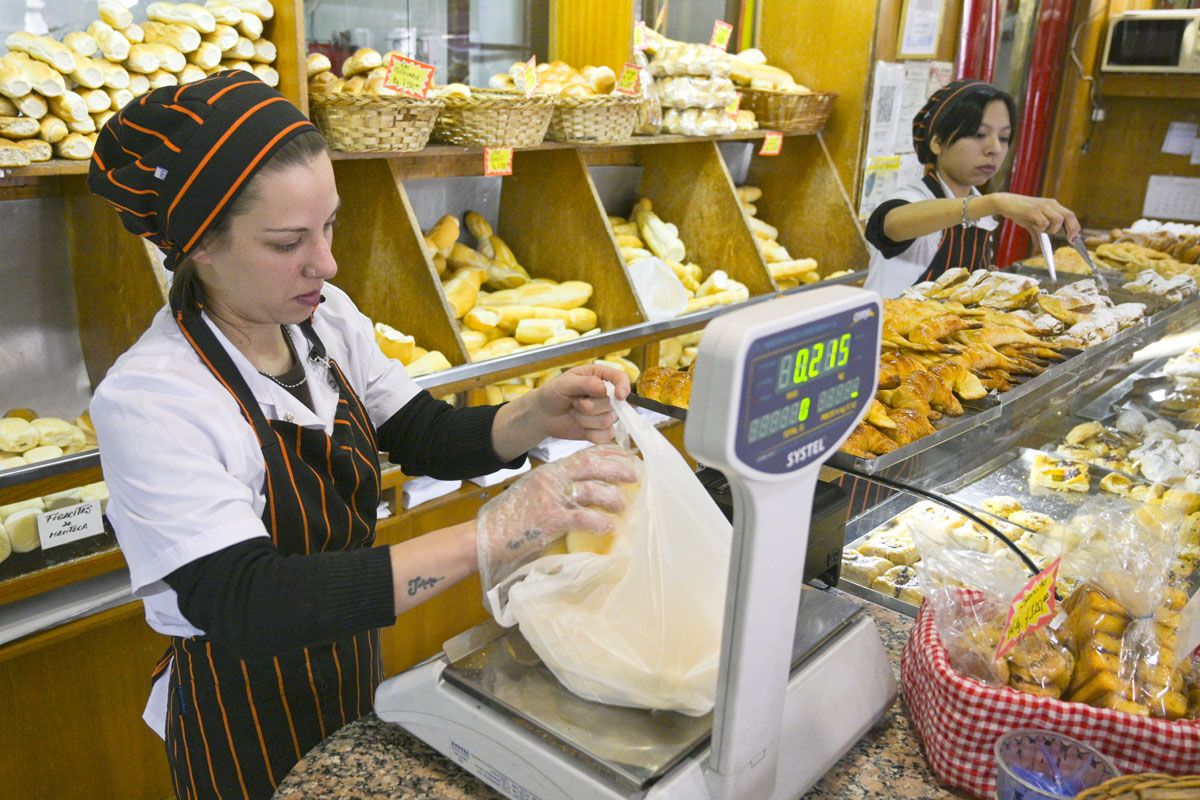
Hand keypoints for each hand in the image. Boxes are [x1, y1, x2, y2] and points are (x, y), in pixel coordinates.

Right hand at [477, 444, 642, 565]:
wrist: (487, 535)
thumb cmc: (511, 518)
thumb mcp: (532, 492)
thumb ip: (554, 487)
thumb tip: (581, 490)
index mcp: (548, 471)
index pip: (582, 456)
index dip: (606, 454)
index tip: (625, 455)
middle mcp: (551, 480)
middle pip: (590, 467)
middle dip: (616, 469)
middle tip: (635, 474)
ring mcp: (551, 499)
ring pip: (591, 490)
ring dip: (612, 497)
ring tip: (623, 506)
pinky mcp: (550, 519)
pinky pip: (582, 517)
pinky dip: (598, 521)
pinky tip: (608, 526)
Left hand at [532, 364, 631, 443]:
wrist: (543, 414)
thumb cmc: (553, 393)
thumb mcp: (565, 383)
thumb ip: (585, 383)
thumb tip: (603, 389)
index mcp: (599, 377)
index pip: (620, 378)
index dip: (623, 387)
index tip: (618, 396)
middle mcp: (605, 395)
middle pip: (612, 404)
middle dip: (589, 406)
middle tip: (574, 402)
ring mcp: (604, 413)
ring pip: (608, 421)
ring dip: (586, 420)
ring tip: (574, 413)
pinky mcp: (601, 430)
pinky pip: (606, 436)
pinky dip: (591, 434)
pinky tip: (580, 427)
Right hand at [988, 193, 1080, 240]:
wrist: (1005, 202)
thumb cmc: (1018, 211)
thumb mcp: (1031, 223)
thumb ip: (1037, 234)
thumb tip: (1039, 247)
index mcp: (1052, 205)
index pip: (1070, 214)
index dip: (1075, 226)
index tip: (1076, 237)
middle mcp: (1050, 204)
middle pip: (1069, 216)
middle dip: (1072, 229)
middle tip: (1070, 240)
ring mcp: (1042, 206)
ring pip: (1058, 220)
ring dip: (1051, 229)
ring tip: (1040, 230)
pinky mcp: (1033, 210)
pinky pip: (1044, 222)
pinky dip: (1040, 228)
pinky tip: (1032, 226)